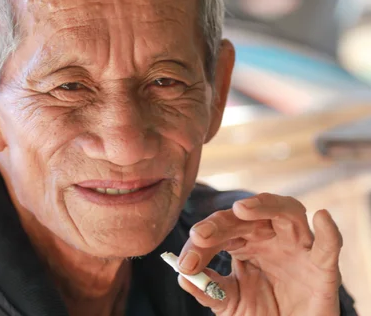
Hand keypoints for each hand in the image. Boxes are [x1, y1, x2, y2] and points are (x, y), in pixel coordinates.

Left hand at [177, 193, 342, 315]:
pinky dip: (329, 232)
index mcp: (245, 242)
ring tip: (242, 208)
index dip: (201, 244)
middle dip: (221, 223)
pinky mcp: (323, 268)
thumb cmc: (260, 313)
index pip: (220, 231)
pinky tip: (321, 217)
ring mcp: (298, 249)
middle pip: (248, 217)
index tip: (185, 263)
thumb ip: (208, 290)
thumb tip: (182, 277)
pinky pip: (328, 246)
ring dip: (265, 206)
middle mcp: (271, 239)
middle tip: (201, 235)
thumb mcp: (228, 302)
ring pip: (287, 213)